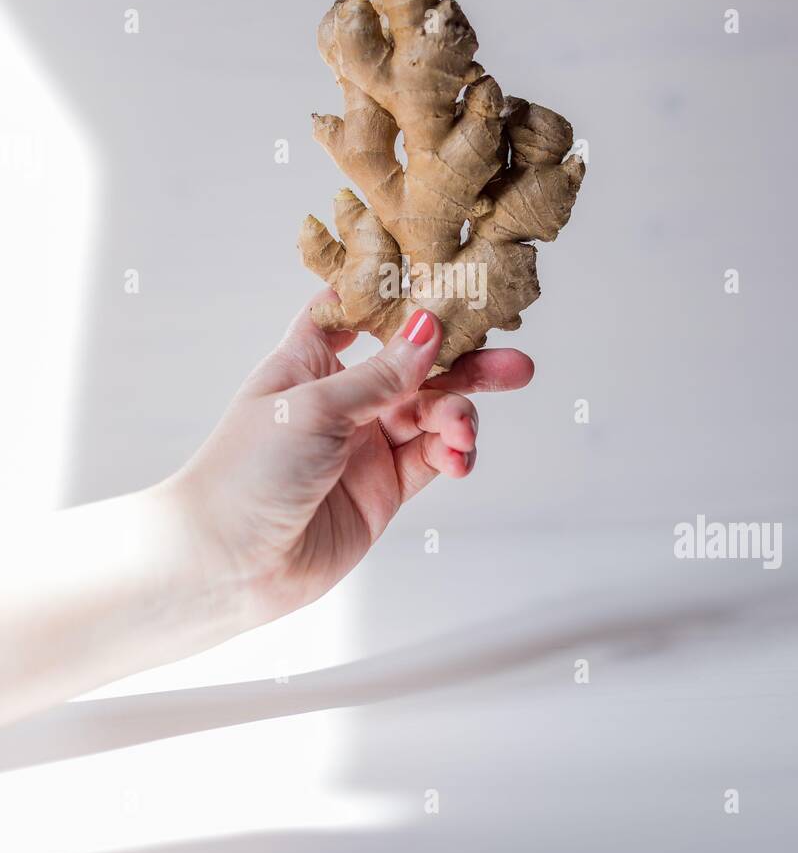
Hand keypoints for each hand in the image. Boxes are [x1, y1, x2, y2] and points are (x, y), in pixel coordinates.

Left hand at [170, 292, 533, 633]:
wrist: (228, 566)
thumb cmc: (247, 472)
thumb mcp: (314, 406)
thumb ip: (381, 373)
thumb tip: (430, 327)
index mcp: (309, 359)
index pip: (358, 310)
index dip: (398, 297)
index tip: (447, 286)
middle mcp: (341, 396)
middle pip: (414, 365)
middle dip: (464, 362)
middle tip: (513, 363)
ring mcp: (364, 443)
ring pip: (431, 412)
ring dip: (458, 415)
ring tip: (463, 432)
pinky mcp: (383, 489)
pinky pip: (432, 459)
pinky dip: (453, 454)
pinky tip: (458, 458)